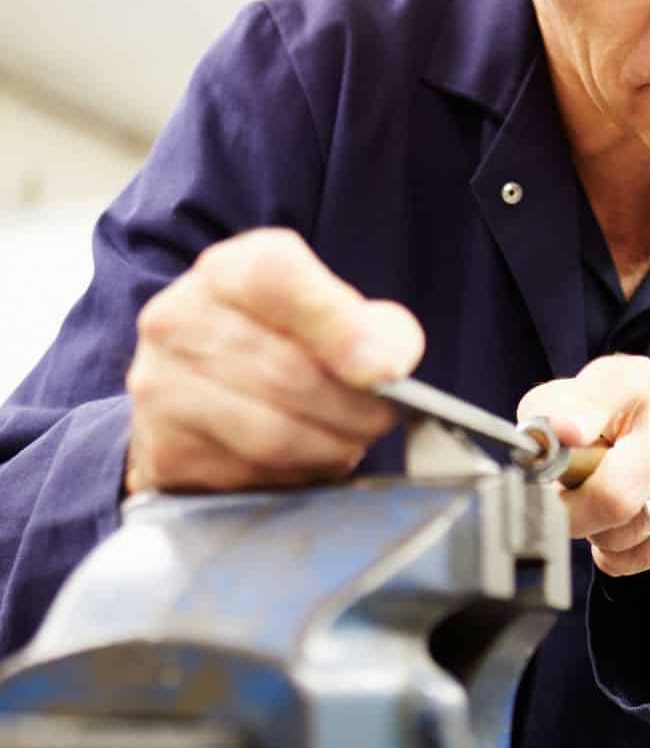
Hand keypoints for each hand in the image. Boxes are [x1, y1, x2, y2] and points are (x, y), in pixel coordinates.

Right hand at [125, 228, 423, 493]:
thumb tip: (389, 361)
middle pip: (288, 371)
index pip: (278, 278)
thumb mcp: (323, 310)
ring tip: (352, 438)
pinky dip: (298, 475)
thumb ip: (368, 326)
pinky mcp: (167, 452)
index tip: (386, 368)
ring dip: (333, 446)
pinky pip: (253, 476)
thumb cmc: (275, 343)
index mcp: (227, 272)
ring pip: (274, 433)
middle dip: (356, 407)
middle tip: (384, 416)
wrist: (194, 390)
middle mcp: (179, 321)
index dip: (339, 325)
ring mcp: (162, 388)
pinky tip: (309, 459)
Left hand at [517, 355, 649, 576]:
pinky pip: (640, 558)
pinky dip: (618, 551)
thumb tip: (548, 442)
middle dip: (573, 512)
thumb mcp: (574, 398)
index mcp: (638, 385)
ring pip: (622, 536)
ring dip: (596, 530)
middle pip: (613, 497)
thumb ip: (548, 413)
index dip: (575, 423)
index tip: (563, 434)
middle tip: (562, 503)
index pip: (604, 401)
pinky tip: (623, 522)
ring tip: (600, 502)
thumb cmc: (612, 422)